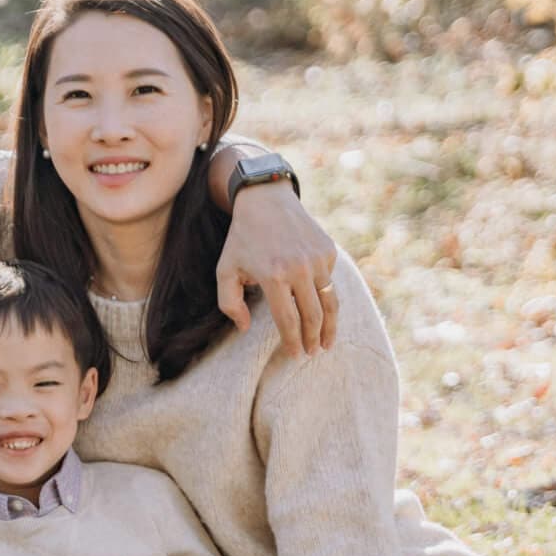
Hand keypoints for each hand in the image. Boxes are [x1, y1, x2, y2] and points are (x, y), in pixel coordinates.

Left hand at [214, 183, 339, 356]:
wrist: (266, 201)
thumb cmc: (242, 239)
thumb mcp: (225, 270)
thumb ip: (229, 303)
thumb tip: (245, 328)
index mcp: (273, 276)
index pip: (288, 320)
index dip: (292, 342)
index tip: (295, 355)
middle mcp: (299, 268)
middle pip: (313, 316)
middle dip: (314, 339)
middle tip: (313, 353)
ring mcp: (317, 258)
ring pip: (330, 302)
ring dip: (330, 326)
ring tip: (327, 343)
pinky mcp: (328, 250)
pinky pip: (329, 280)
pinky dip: (326, 296)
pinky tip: (320, 307)